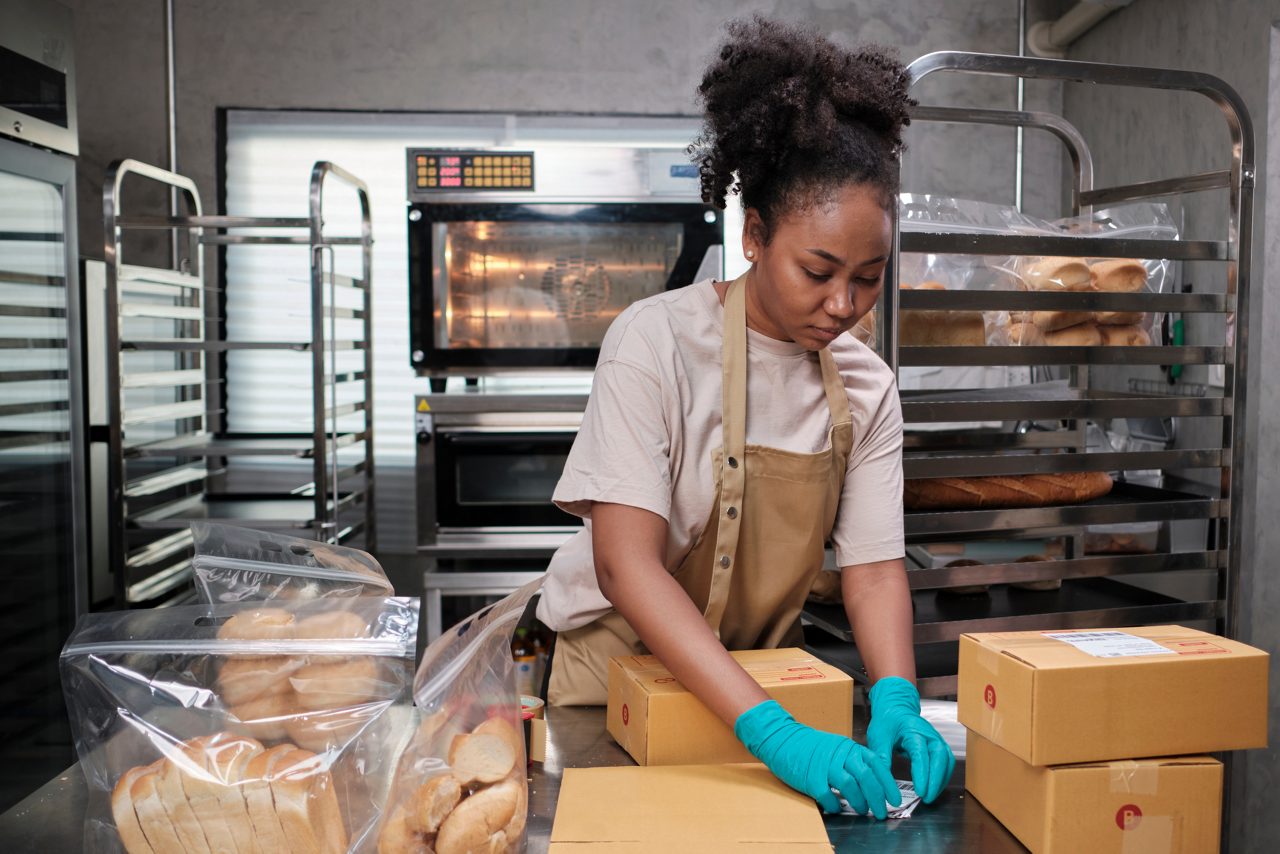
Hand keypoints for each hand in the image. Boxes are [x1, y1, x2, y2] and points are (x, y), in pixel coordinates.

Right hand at [734, 699, 898, 817]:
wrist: (782, 739)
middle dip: (877, 798)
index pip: (876, 764)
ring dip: (859, 802)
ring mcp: (825, 766)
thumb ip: (852, 760)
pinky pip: (828, 795)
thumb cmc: (809, 746)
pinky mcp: (811, 778)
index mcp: (848, 747)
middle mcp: (839, 755)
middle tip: (882, 812)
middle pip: (866, 777)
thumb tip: (872, 781)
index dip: (888, 783)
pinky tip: (836, 808)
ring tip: (862, 810)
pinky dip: (835, 805)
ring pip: (850, 786)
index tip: (894, 799)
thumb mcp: (836, 747)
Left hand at [866, 676, 955, 803]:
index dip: (922, 774)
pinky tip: (934, 788)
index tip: (920, 791)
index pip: (921, 754)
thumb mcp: (878, 737)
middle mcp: (929, 734)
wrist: (895, 708)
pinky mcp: (938, 745)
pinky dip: (943, 776)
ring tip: (930, 797)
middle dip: (936, 780)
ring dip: (941, 780)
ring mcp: (936, 739)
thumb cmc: (887, 721)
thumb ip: (882, 758)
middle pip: (940, 757)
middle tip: (927, 798)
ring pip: (947, 761)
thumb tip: (882, 781)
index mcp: (913, 730)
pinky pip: (946, 762)